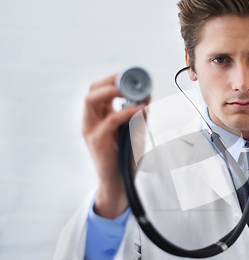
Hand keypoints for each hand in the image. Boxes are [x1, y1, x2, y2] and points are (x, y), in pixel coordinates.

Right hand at [82, 74, 148, 217]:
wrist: (119, 184)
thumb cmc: (125, 158)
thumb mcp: (134, 132)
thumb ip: (138, 116)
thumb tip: (147, 98)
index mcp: (97, 118)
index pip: (98, 91)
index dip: (112, 80)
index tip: (131, 75)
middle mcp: (90, 122)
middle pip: (92, 91)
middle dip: (110, 81)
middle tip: (129, 78)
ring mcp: (91, 131)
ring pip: (93, 100)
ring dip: (113, 90)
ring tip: (131, 88)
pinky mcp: (98, 141)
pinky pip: (111, 119)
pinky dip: (127, 111)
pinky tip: (140, 108)